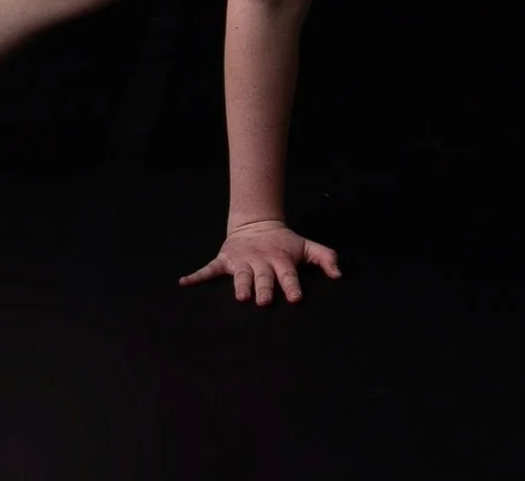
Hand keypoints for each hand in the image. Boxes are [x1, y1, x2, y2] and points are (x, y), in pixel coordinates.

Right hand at [178, 218, 342, 304]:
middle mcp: (261, 262)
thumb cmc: (285, 242)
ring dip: (240, 284)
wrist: (258, 223)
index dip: (292, 286)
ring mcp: (242, 261)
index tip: (295, 298)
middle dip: (264, 289)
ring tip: (239, 295)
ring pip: (241, 275)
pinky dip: (197, 276)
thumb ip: (326, 257)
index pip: (289, 275)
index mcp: (281, 260)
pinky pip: (209, 269)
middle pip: (263, 278)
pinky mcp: (226, 260)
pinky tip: (184, 282)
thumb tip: (340, 274)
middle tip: (263, 300)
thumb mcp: (307, 246)